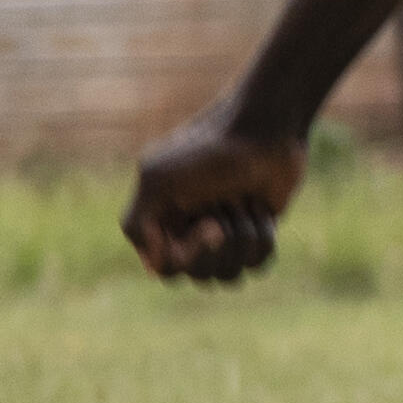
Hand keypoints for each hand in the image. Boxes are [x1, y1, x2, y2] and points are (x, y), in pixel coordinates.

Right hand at [125, 118, 307, 282]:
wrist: (266, 127)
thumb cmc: (210, 149)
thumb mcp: (157, 179)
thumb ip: (136, 224)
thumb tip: (156, 268)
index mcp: (160, 221)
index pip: (166, 269)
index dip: (188, 256)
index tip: (210, 225)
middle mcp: (188, 231)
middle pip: (198, 275)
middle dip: (219, 246)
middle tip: (227, 205)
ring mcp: (224, 235)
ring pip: (228, 275)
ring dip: (243, 238)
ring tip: (245, 201)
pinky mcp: (255, 233)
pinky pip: (258, 264)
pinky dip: (263, 236)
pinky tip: (262, 208)